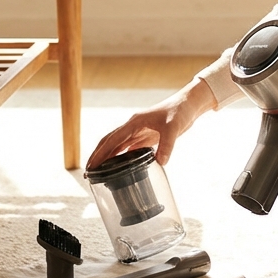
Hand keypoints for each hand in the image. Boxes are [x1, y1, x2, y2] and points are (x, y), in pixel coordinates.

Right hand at [85, 78, 213, 168]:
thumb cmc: (179, 111)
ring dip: (108, 157)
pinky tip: (119, 167)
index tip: (91, 166)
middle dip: (98, 156)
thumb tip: (161, 163)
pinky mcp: (146, 136)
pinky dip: (122, 157)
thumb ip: (167, 145)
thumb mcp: (173, 128)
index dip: (100, 153)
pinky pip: (130, 148)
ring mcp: (139, 131)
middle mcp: (133, 127)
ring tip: (99, 172)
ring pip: (118, 145)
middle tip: (89, 172)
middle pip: (110, 142)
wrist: (188, 105)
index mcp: (134, 122)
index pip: (112, 140)